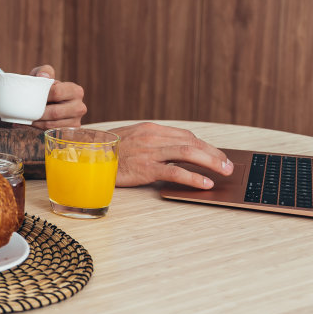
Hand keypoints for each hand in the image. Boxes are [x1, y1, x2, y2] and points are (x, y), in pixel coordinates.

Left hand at [27, 65, 85, 128]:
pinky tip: (31, 122)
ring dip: (36, 121)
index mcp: (76, 91)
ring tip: (26, 117)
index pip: (57, 93)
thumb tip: (44, 76)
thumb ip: (44, 71)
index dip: (42, 95)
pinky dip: (38, 128)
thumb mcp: (44, 75)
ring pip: (52, 124)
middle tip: (26, 109)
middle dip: (38, 112)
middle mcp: (80, 107)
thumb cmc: (45, 87)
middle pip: (55, 112)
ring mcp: (76, 121)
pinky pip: (51, 131)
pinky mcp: (69, 131)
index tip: (32, 95)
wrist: (45, 101)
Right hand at [113, 122, 233, 188]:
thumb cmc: (106, 152)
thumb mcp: (130, 141)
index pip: (185, 135)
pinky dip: (193, 177)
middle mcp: (152, 137)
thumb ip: (150, 144)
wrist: (84, 157)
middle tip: (228, 164)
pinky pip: (175, 172)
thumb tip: (170, 153)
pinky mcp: (145, 168)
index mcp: (150, 129)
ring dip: (211, 162)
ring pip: (188, 153)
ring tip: (224, 171)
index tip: (216, 155)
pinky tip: (205, 184)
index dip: (205, 146)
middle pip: (192, 142)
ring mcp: (149, 152)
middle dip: (214, 153)